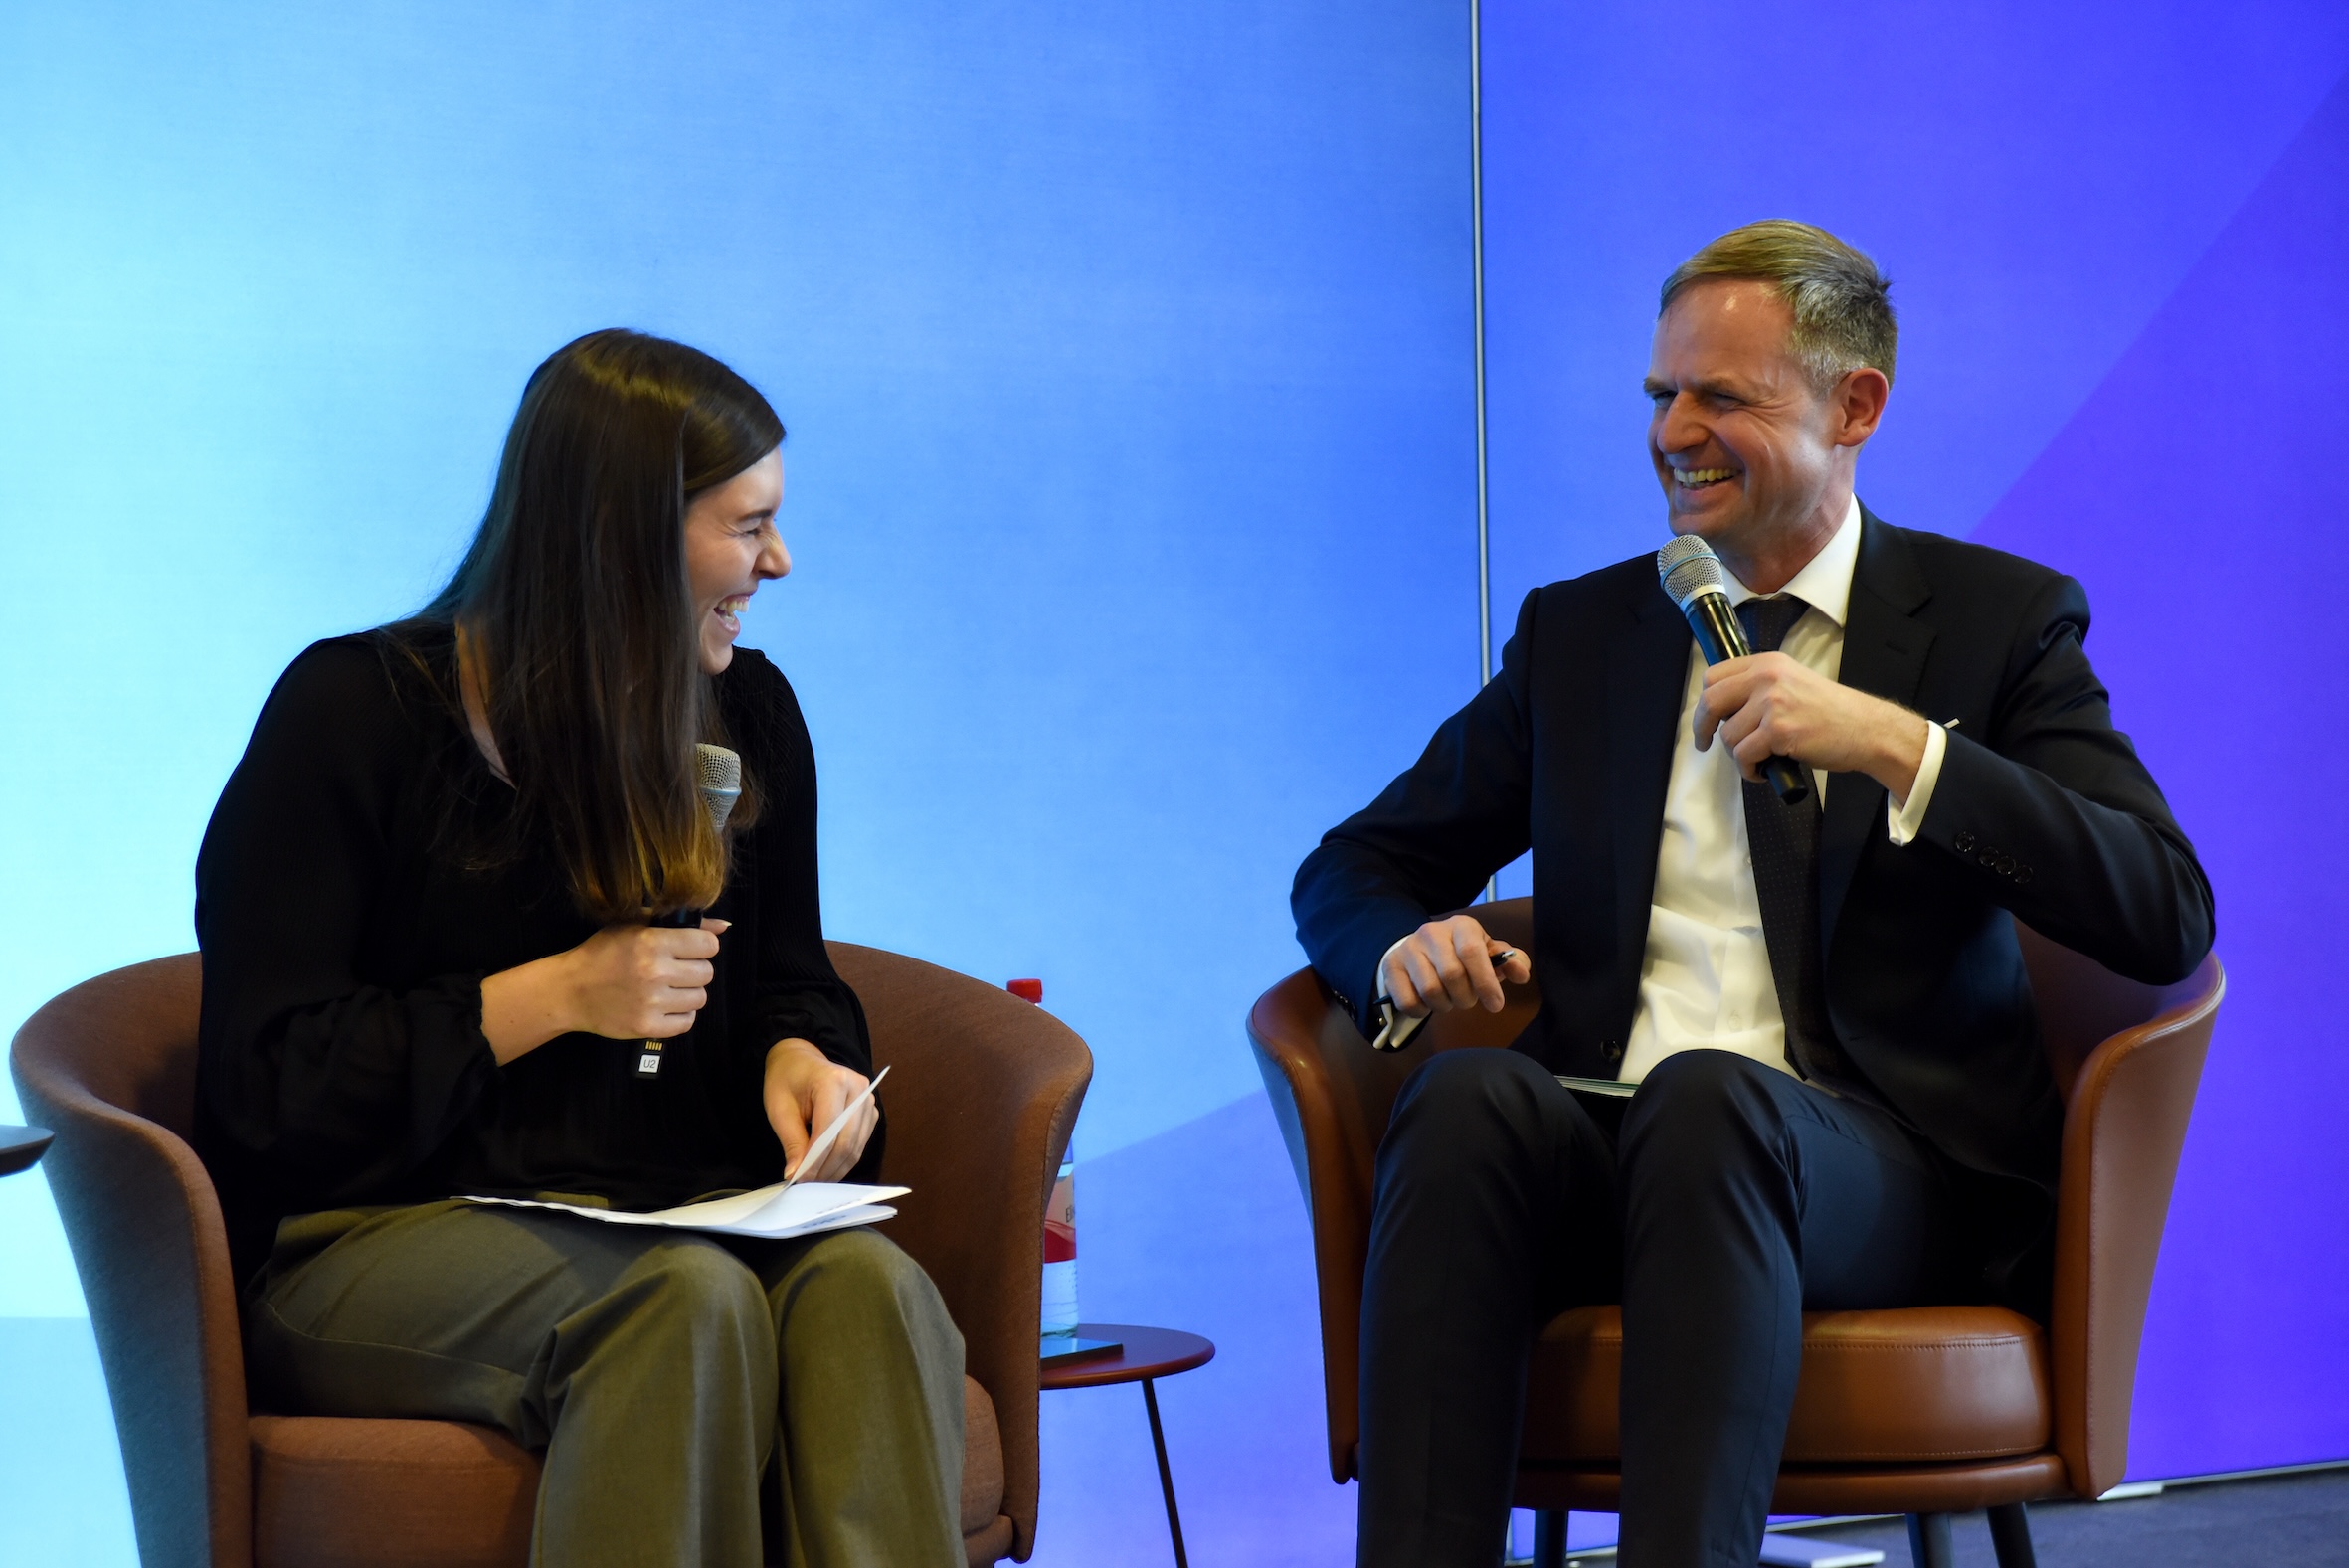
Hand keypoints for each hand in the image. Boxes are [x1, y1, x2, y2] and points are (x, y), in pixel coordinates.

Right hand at [479, 918, 726, 1064]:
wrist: (569, 990)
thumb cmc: (602, 953)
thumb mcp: (634, 926)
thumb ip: (679, 922)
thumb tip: (724, 927)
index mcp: (654, 942)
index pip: (708, 945)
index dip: (702, 946)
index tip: (688, 949)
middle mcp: (656, 972)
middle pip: (707, 973)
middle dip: (694, 969)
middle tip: (674, 970)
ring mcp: (652, 1002)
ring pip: (700, 998)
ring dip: (688, 993)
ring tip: (667, 988)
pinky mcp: (647, 1027)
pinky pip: (687, 1023)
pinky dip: (680, 1015)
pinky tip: (664, 1006)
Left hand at [765, 1038, 875, 1181]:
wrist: (800, 1060)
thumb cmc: (787, 1080)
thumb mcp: (780, 1109)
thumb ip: (792, 1142)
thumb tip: (796, 1175)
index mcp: (834, 1080)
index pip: (828, 1130)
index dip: (815, 1160)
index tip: (798, 1180)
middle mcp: (858, 1089)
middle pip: (846, 1141)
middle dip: (826, 1168)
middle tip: (805, 1185)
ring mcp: (868, 1100)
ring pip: (856, 1147)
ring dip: (836, 1169)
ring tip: (814, 1181)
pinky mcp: (870, 1112)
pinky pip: (860, 1143)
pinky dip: (844, 1160)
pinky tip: (827, 1169)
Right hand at [1381, 914, 1530, 1018]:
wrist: (1418, 949)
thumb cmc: (1460, 954)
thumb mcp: (1488, 953)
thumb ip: (1509, 962)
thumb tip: (1520, 973)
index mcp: (1461, 925)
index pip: (1471, 951)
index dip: (1485, 981)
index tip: (1495, 1005)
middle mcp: (1431, 932)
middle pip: (1451, 975)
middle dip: (1466, 998)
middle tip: (1468, 1001)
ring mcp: (1408, 949)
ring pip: (1429, 990)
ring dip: (1445, 1005)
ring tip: (1449, 1000)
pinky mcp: (1391, 967)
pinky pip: (1408, 1001)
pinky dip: (1422, 1011)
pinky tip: (1428, 1004)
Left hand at [1693, 653, 1928, 798]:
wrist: (1866, 729)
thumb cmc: (1831, 713)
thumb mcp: (1792, 683)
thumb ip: (1759, 688)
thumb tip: (1723, 710)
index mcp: (1767, 663)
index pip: (1714, 676)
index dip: (1704, 702)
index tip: (1706, 720)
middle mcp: (1767, 678)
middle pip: (1711, 701)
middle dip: (1703, 728)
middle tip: (1706, 744)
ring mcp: (1773, 704)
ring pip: (1728, 735)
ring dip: (1737, 754)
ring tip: (1758, 759)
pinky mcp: (1779, 731)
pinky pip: (1744, 756)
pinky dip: (1749, 770)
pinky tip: (1763, 771)